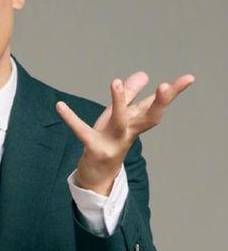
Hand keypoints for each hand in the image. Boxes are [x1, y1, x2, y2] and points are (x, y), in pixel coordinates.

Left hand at [55, 71, 194, 194]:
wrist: (97, 176)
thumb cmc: (109, 141)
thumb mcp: (119, 117)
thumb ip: (130, 96)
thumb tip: (143, 74)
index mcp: (136, 124)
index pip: (157, 106)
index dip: (173, 92)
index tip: (189, 78)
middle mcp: (129, 133)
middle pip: (148, 117)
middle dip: (159, 102)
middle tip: (165, 86)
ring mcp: (113, 142)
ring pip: (119, 121)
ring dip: (119, 102)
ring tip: (115, 82)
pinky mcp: (94, 148)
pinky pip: (82, 131)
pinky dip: (71, 119)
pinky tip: (59, 106)